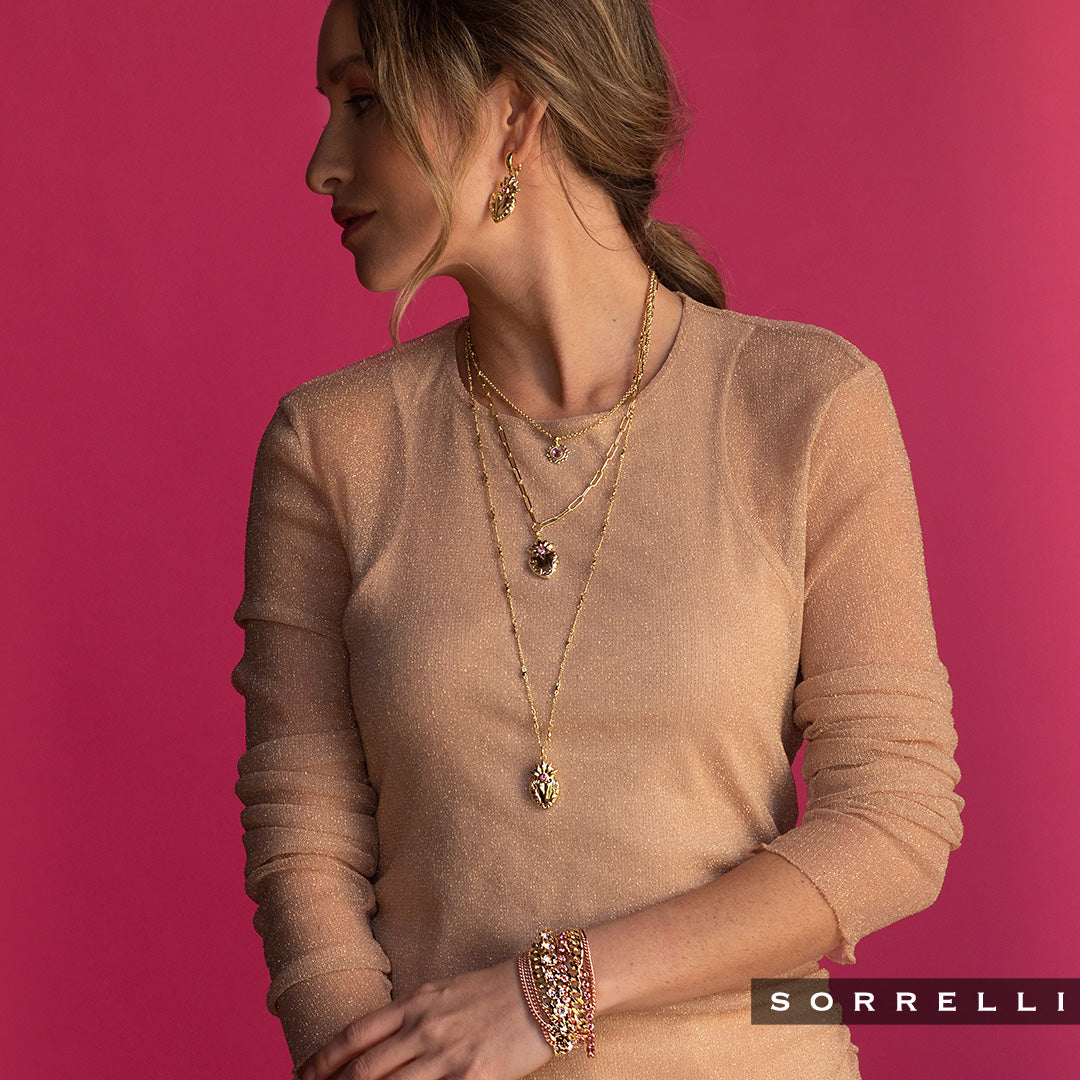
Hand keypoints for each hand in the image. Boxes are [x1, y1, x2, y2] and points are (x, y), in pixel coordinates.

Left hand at [296, 958, 553, 1079]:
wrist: (546, 988)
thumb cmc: (496, 989)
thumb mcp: (446, 991)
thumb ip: (414, 1013)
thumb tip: (383, 1038)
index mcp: (417, 1002)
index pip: (356, 1035)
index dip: (322, 1059)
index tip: (301, 1074)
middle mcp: (424, 1028)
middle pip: (363, 1070)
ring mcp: (447, 1056)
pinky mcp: (472, 1078)